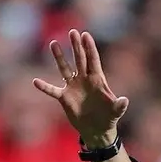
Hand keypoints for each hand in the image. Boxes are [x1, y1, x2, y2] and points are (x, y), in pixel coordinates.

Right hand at [33, 30, 128, 147]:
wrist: (97, 129)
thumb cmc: (108, 118)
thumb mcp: (115, 112)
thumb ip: (119, 106)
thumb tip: (125, 100)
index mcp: (97, 80)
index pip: (93, 60)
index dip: (89, 48)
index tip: (85, 35)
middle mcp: (84, 80)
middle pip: (79, 59)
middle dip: (76, 46)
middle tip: (72, 32)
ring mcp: (73, 87)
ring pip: (64, 69)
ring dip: (59, 57)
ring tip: (53, 43)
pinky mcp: (64, 97)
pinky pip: (52, 90)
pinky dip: (44, 87)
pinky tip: (35, 82)